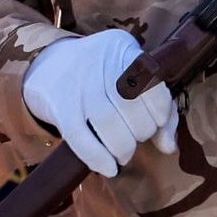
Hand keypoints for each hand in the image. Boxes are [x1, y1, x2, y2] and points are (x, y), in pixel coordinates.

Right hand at [21, 29, 178, 177]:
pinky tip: (109, 168)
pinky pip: (80, 137)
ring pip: (107, 121)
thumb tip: (170, 146)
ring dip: (123, 147)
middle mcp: (100, 61)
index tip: (157, 123)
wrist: (46, 65)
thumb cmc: (100, 76)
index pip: (153, 83)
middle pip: (131, 104)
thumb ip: (158, 108)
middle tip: (136, 138)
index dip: (161, 111)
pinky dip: (98, 158)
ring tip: (124, 154)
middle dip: (141, 131)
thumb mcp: (130, 76)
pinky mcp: (58, 106)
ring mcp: (77, 83)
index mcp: (122, 49)